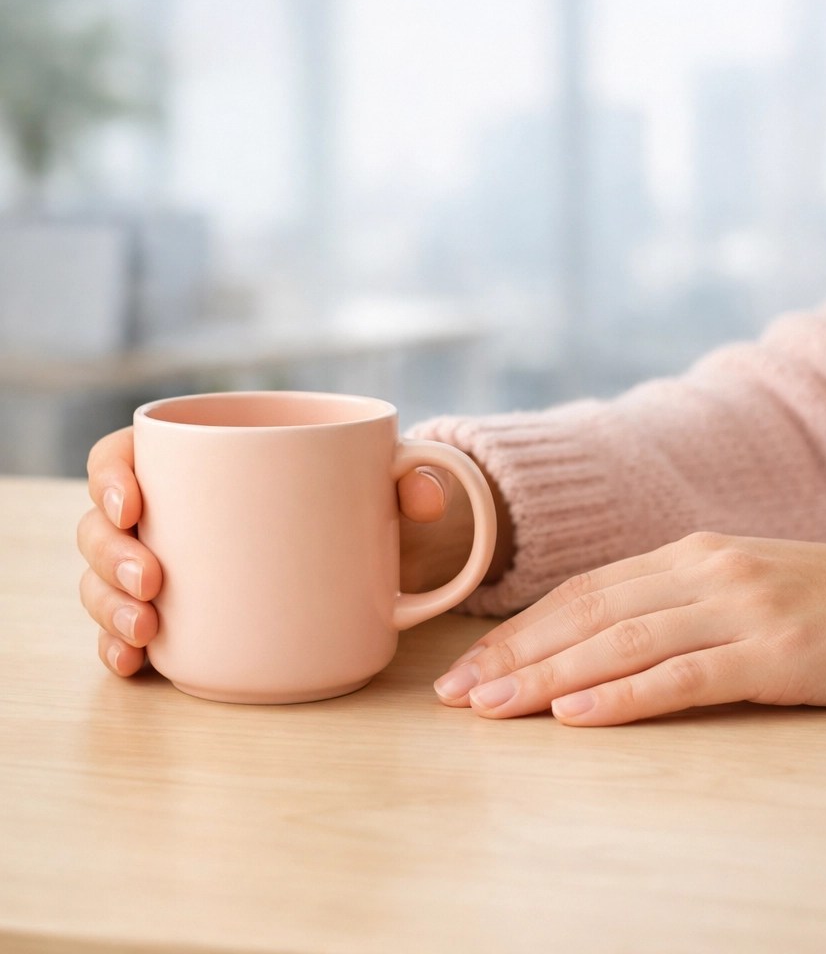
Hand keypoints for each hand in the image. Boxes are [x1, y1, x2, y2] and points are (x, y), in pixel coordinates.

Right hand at [78, 427, 513, 676]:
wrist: (366, 552)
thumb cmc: (353, 500)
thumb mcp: (379, 485)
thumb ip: (406, 481)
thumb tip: (428, 496)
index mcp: (198, 466)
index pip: (124, 457)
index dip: (109, 476)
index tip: (132, 503)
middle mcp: (170, 517)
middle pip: (103, 526)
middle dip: (110, 555)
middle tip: (154, 579)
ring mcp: (166, 570)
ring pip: (105, 581)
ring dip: (109, 607)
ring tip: (146, 630)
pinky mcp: (178, 617)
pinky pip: (128, 632)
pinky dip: (120, 648)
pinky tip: (134, 663)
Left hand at [433, 532, 825, 725]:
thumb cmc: (817, 597)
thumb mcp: (733, 584)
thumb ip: (669, 601)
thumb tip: (591, 639)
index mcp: (686, 555)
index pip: (583, 592)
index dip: (520, 628)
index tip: (470, 663)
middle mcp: (701, 572)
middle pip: (586, 614)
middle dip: (513, 654)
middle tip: (456, 692)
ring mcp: (737, 609)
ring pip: (621, 642)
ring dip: (548, 676)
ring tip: (492, 706)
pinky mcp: (773, 653)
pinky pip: (683, 676)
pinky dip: (623, 695)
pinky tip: (576, 714)